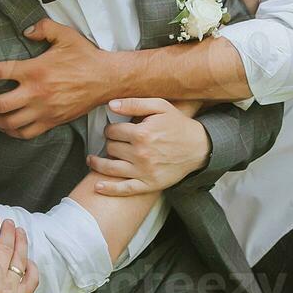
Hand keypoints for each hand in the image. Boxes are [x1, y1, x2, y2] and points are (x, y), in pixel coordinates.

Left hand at [0, 20, 108, 138]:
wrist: (107, 79)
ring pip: (10, 123)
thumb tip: (26, 31)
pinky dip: (12, 132)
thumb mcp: (64, 34)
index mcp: (35, 69)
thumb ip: (42, 28)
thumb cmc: (85, 56)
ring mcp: (43, 110)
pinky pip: (27, 132)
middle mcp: (36, 92)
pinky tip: (5, 128)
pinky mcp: (52, 121)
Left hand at [86, 98, 210, 195]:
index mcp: (142, 133)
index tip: (114, 130)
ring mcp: (144, 171)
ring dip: (98, 163)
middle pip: (111, 148)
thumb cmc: (179, 125)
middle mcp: (140, 153)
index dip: (111, 129)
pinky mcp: (149, 184)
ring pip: (110, 168)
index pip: (112, 131)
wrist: (199, 147)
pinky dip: (109, 189)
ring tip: (92, 160)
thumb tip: (111, 104)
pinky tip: (98, 186)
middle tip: (113, 142)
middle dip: (109, 143)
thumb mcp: (160, 107)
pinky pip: (124, 189)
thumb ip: (135, 104)